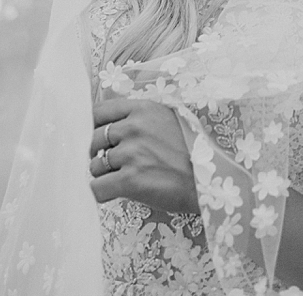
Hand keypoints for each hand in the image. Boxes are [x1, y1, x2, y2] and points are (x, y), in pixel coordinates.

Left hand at [88, 96, 198, 216]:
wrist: (208, 180)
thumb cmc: (190, 151)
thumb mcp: (166, 119)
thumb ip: (139, 118)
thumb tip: (110, 126)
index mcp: (142, 108)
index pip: (99, 112)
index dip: (94, 128)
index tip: (98, 140)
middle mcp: (133, 127)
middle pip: (93, 140)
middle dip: (98, 154)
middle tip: (112, 165)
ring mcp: (131, 153)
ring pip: (94, 166)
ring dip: (102, 176)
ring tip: (121, 181)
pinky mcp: (130, 180)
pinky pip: (97, 189)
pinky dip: (101, 194)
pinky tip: (112, 194)